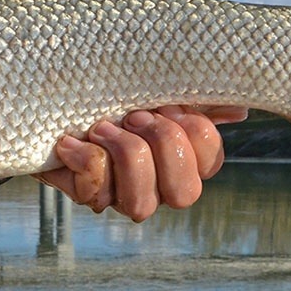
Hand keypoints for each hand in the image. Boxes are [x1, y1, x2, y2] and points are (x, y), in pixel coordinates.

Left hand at [35, 105, 247, 222]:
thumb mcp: (153, 85)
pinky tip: (71, 139)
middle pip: (184, 194)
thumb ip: (195, 96)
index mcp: (181, 157)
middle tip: (134, 115)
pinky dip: (84, 157)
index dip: (193, 131)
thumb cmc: (111, 89)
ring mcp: (121, 195)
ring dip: (124, 154)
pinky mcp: (85, 194)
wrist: (52, 93)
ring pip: (141, 205)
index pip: (210, 161)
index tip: (165, 102)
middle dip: (163, 145)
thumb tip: (238, 109)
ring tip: (102, 127)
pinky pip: (95, 191)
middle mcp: (156, 184)